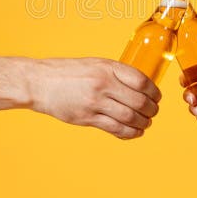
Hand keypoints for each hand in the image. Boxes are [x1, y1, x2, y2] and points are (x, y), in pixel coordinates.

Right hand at [30, 57, 160, 138]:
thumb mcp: (95, 64)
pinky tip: (134, 132)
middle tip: (153, 112)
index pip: (141, 81)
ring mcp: (94, 102)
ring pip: (129, 117)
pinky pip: (115, 129)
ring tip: (145, 123)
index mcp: (107, 68)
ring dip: (143, 123)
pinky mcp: (87, 118)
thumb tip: (140, 87)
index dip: (154, 92)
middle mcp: (103, 84)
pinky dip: (129, 133)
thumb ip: (116, 74)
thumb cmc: (68, 72)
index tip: (156, 97)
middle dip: (151, 110)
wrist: (39, 82)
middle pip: (139, 101)